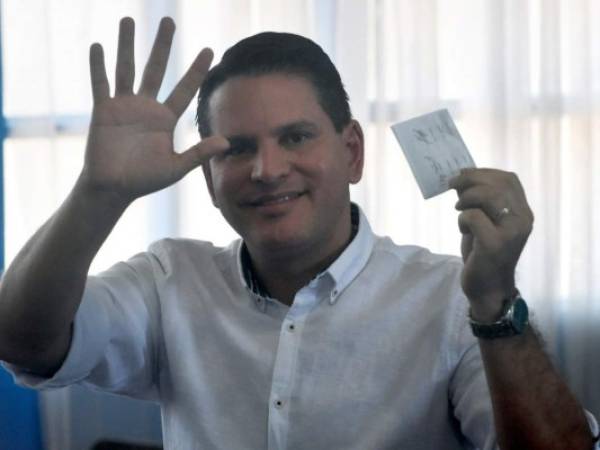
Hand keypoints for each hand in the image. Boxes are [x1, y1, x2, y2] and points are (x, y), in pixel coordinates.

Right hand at [80, 17, 228, 203]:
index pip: (185, 89)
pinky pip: (101, 84)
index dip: (196, 70)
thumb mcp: (176, 167)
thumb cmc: (145, 180)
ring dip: (127, 45)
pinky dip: (98, 66)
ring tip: (128, 19)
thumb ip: (199, 152)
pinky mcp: (103, 111)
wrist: (113, 188)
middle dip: (162, 46)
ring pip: (126, 69)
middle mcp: (147, 107)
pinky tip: (98, 46)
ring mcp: (124, 106)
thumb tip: (227, 142)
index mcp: (166, 119)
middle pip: (156, 69)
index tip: (209, 49)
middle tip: (168, 20)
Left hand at [449, 168, 533, 320]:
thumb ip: (479, 201)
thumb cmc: (483, 253)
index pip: (509, 180)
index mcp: (523, 212)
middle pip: (499, 184)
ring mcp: (511, 232)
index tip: (463, 174)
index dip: (484, 172)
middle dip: (471, 179)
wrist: (488, 288)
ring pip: (488, 196)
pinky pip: (474, 217)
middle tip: (452, 185)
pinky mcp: (494, 244)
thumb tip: (462, 177)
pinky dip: (462, 218)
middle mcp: (522, 220)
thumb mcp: (483, 222)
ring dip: (467, 197)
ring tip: (458, 208)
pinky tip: (462, 228)